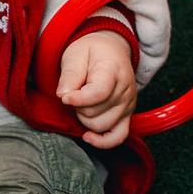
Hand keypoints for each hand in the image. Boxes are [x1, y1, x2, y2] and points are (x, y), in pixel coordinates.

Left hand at [56, 30, 137, 149]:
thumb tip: (63, 95)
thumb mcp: (75, 54)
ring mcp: (128, 105)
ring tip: (81, 102)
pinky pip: (118, 137)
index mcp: (113, 70)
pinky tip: (88, 137)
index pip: (99, 93)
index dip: (77, 99)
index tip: (63, 96)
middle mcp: (125, 90)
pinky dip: (102, 142)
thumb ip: (70, 74)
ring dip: (84, 118)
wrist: (111, 51)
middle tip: (74, 92)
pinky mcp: (127, 116)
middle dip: (77, 107)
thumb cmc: (91, 52)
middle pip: (95, 113)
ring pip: (101, 126)